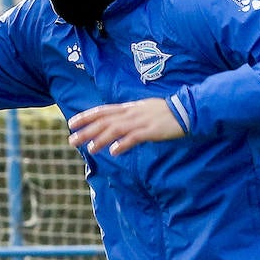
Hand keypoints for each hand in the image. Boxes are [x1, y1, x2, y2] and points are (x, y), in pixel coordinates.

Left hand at [67, 99, 185, 154]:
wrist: (187, 110)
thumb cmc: (166, 113)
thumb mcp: (143, 111)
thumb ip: (129, 118)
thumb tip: (115, 129)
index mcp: (128, 108)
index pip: (102, 110)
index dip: (86, 116)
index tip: (71, 123)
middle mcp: (131, 113)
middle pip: (104, 121)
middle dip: (86, 131)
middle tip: (71, 141)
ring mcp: (141, 121)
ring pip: (116, 129)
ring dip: (101, 139)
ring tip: (89, 150)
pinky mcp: (151, 130)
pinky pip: (135, 137)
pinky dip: (123, 144)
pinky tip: (114, 152)